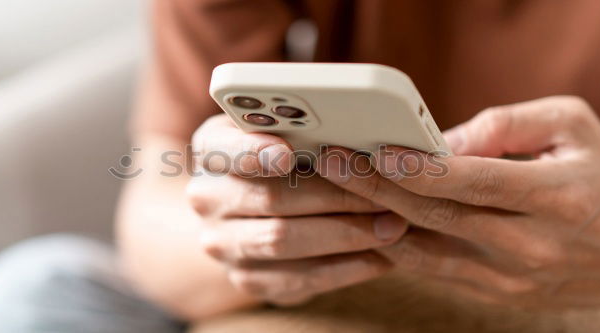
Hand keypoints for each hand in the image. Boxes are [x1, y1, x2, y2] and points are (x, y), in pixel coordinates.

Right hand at [186, 115, 407, 304]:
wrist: (252, 215)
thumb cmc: (287, 159)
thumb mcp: (285, 131)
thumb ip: (306, 126)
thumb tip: (357, 122)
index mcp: (210, 147)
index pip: (221, 146)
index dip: (251, 150)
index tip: (287, 153)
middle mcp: (206, 196)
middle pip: (269, 197)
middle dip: (334, 197)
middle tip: (384, 195)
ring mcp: (222, 243)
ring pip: (282, 242)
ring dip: (345, 235)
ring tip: (392, 226)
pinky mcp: (246, 279)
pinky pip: (297, 279)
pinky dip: (344, 269)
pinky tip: (380, 257)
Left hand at [317, 96, 599, 307]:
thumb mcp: (572, 127)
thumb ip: (507, 124)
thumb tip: (443, 141)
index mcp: (556, 197)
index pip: (473, 182)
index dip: (418, 168)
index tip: (373, 151)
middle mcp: (532, 244)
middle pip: (438, 216)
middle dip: (377, 189)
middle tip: (332, 164)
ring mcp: (513, 278)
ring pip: (428, 252)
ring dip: (376, 221)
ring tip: (336, 194)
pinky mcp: (498, 295)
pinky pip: (435, 271)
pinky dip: (397, 248)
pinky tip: (366, 224)